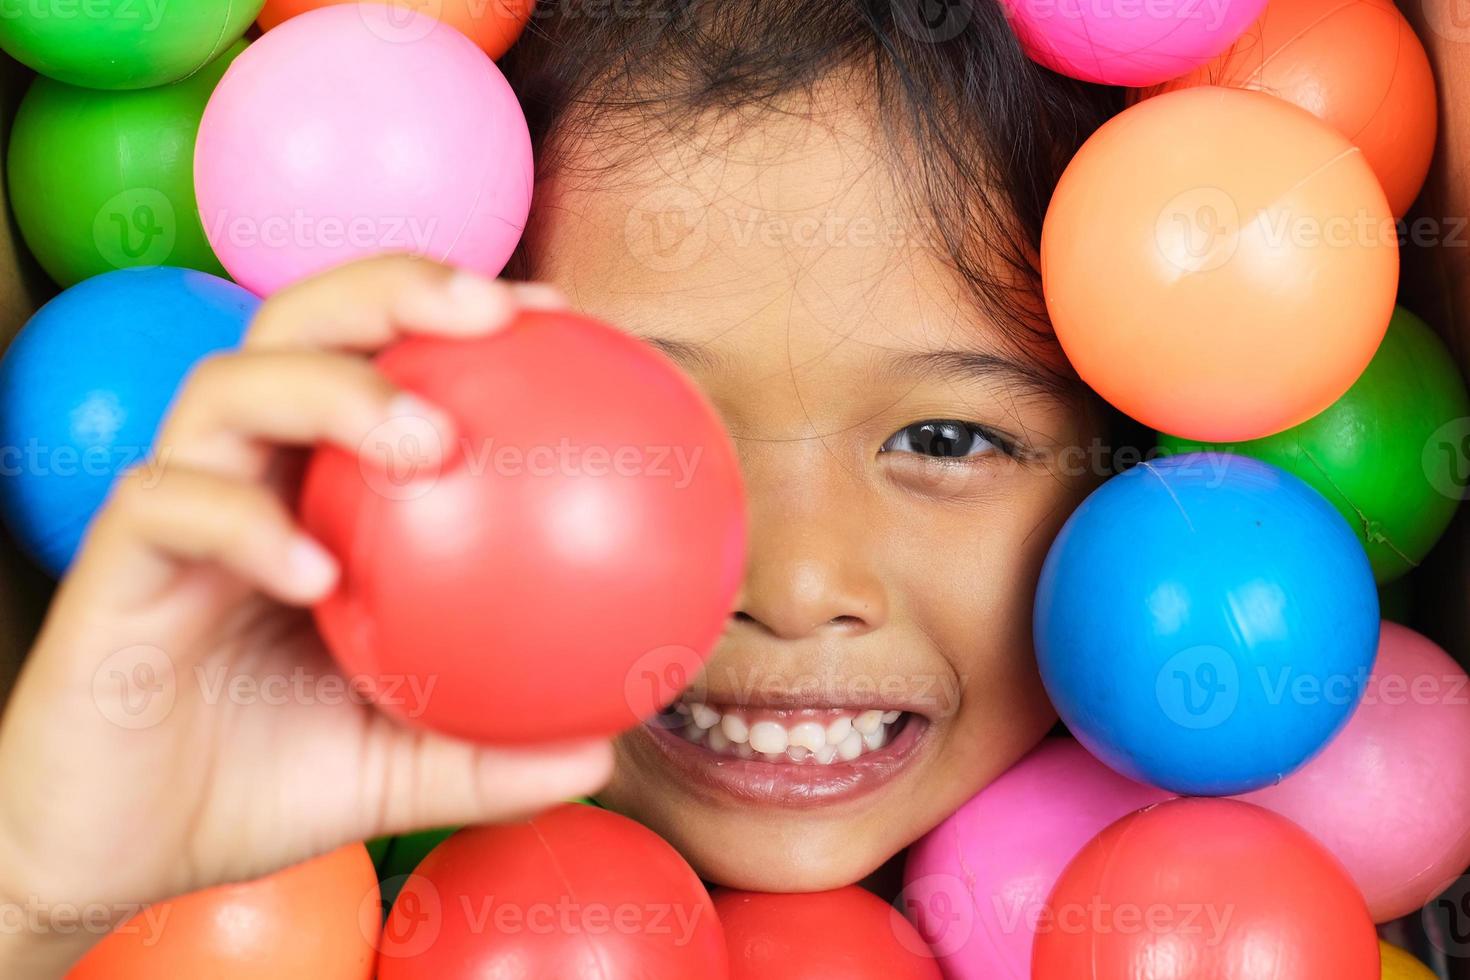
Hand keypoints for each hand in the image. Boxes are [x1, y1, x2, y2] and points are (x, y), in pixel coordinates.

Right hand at [0, 257, 613, 974]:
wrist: (120, 854)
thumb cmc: (263, 782)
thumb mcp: (402, 766)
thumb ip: (491, 750)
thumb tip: (604, 748)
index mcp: (315, 489)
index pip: (381, 359)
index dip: (455, 313)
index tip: (554, 309)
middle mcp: (249, 473)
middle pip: (302, 324)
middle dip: (394, 290)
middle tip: (494, 314)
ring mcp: (177, 509)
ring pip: (230, 387)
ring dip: (333, 392)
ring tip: (429, 438)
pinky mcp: (113, 565)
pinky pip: (172, 509)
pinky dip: (248, 527)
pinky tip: (318, 574)